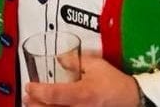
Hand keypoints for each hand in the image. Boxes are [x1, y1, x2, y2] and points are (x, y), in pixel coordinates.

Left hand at [23, 54, 139, 106]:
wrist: (132, 99)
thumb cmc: (115, 83)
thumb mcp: (96, 66)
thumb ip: (75, 61)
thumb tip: (60, 58)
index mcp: (84, 93)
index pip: (54, 94)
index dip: (38, 90)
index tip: (29, 86)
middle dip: (35, 104)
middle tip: (27, 97)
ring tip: (33, 104)